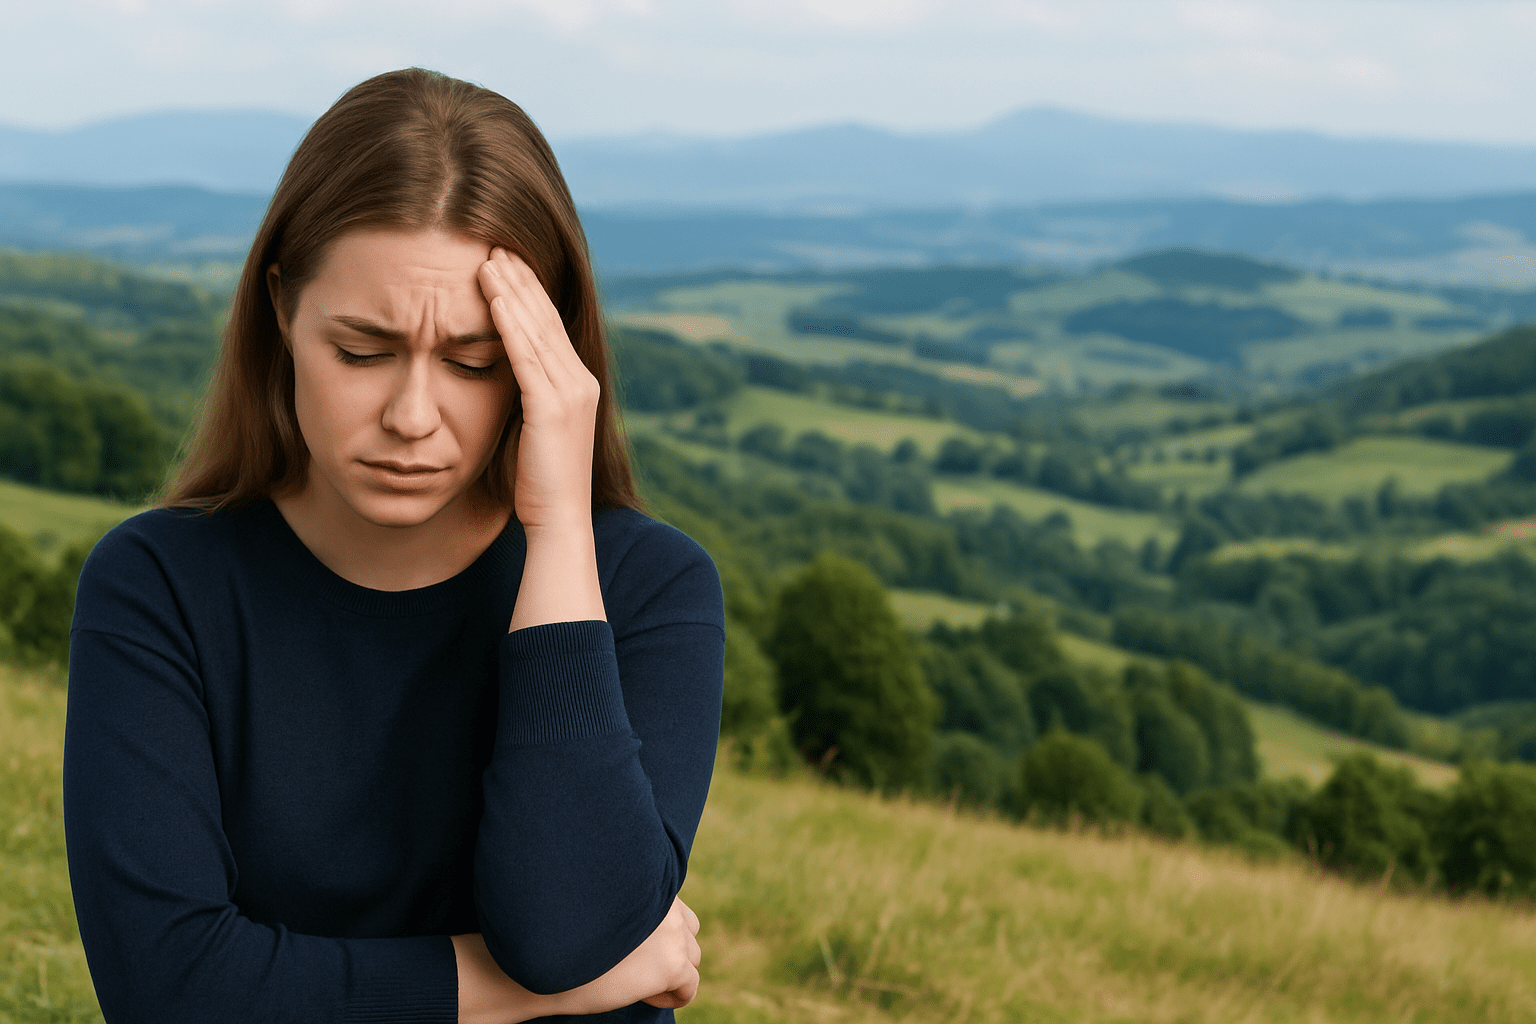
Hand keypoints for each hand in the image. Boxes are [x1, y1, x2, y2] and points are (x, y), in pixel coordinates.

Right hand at [452, 900, 700, 1023]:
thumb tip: (649, 931)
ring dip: (671, 972)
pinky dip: (672, 997)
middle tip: (636, 966)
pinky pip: (689, 987)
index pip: (672, 907)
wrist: (547, 958)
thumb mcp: (602, 906)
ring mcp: (672, 932)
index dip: (654, 932)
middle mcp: (665, 901)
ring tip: (637, 981)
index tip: (632, 947)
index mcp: (648, 880)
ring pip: (692, 957)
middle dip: (668, 950)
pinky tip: (643, 996)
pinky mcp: (673, 964)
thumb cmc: (562, 932)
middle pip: (688, 929)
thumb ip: (629, 904)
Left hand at [477, 247, 598, 533]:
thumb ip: (527, 400)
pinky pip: (526, 354)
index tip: (505, 264)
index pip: (551, 327)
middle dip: (521, 280)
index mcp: (579, 385)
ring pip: (536, 329)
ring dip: (511, 290)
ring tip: (488, 259)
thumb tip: (504, 379)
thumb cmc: (539, 486)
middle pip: (546, 318)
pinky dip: (508, 321)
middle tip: (496, 245)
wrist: (560, 521)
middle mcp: (581, 381)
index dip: (529, 293)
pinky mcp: (552, 407)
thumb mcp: (533, 432)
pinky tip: (491, 296)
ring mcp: (571, 393)